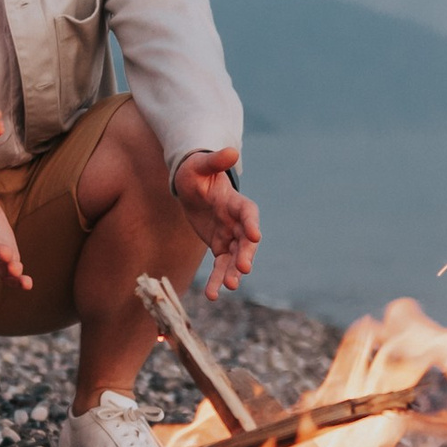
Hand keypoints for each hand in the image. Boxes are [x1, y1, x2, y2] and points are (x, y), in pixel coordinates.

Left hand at [173, 148, 261, 298]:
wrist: (191, 186)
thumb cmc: (196, 171)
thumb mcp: (200, 164)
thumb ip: (215, 161)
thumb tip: (231, 151)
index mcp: (236, 202)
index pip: (248, 212)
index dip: (252, 223)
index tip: (255, 234)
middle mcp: (237, 222)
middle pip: (246, 241)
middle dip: (246, 255)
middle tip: (243, 269)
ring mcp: (230, 236)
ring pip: (235, 258)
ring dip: (232, 273)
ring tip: (227, 288)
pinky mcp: (220, 247)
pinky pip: (221, 266)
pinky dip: (218, 280)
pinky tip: (213, 295)